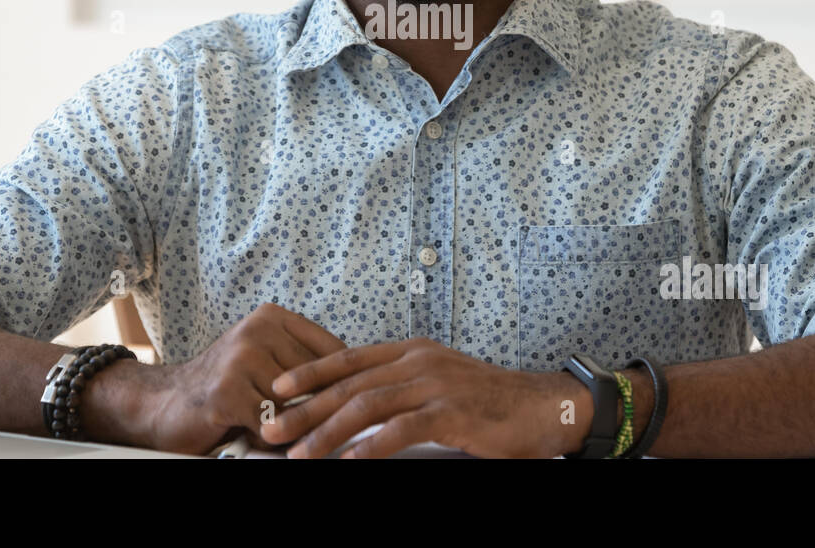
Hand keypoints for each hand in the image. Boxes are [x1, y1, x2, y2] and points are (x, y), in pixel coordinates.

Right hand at [131, 303, 346, 453]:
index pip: (335, 351)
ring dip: (297, 429)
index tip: (361, 404)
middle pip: (319, 381)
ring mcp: (241, 358)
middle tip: (328, 429)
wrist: (164, 403)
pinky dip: (272, 441)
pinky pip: (271, 425)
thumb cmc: (226, 386)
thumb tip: (358, 386)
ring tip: (288, 436)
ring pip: (297, 406)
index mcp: (273, 317)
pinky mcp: (227, 391)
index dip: (350, 383)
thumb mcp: (267, 360)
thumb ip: (306, 365)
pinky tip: (262, 441)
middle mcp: (258, 330)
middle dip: (322, 410)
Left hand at [258, 337, 589, 457]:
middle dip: (305, 407)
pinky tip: (349, 462)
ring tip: (299, 453)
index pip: (350, 357)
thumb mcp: (441, 385)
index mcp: (413, 352)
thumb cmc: (491, 402)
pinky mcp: (451, 413)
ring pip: (366, 406)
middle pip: (349, 384)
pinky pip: (400, 430)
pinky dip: (369, 447)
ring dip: (327, 432)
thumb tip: (361, 409)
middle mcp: (419, 362)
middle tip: (272, 427)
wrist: (543, 407)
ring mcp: (435, 385)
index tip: (278, 386)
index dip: (311, 371)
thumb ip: (403, 391)